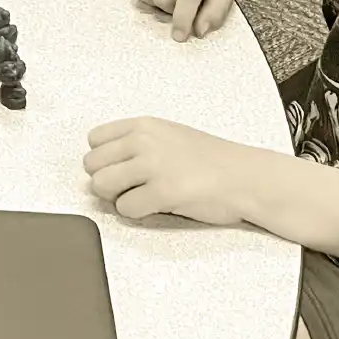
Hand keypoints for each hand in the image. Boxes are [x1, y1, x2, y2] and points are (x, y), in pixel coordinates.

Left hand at [84, 117, 263, 225]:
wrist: (245, 177)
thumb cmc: (211, 160)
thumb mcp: (169, 134)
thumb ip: (137, 142)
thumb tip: (105, 162)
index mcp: (144, 125)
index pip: (94, 140)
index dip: (104, 159)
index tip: (121, 168)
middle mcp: (144, 140)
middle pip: (92, 165)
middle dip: (107, 180)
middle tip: (130, 187)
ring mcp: (153, 165)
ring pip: (101, 186)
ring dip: (117, 197)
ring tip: (140, 197)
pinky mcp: (163, 192)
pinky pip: (125, 209)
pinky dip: (136, 213)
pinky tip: (156, 207)